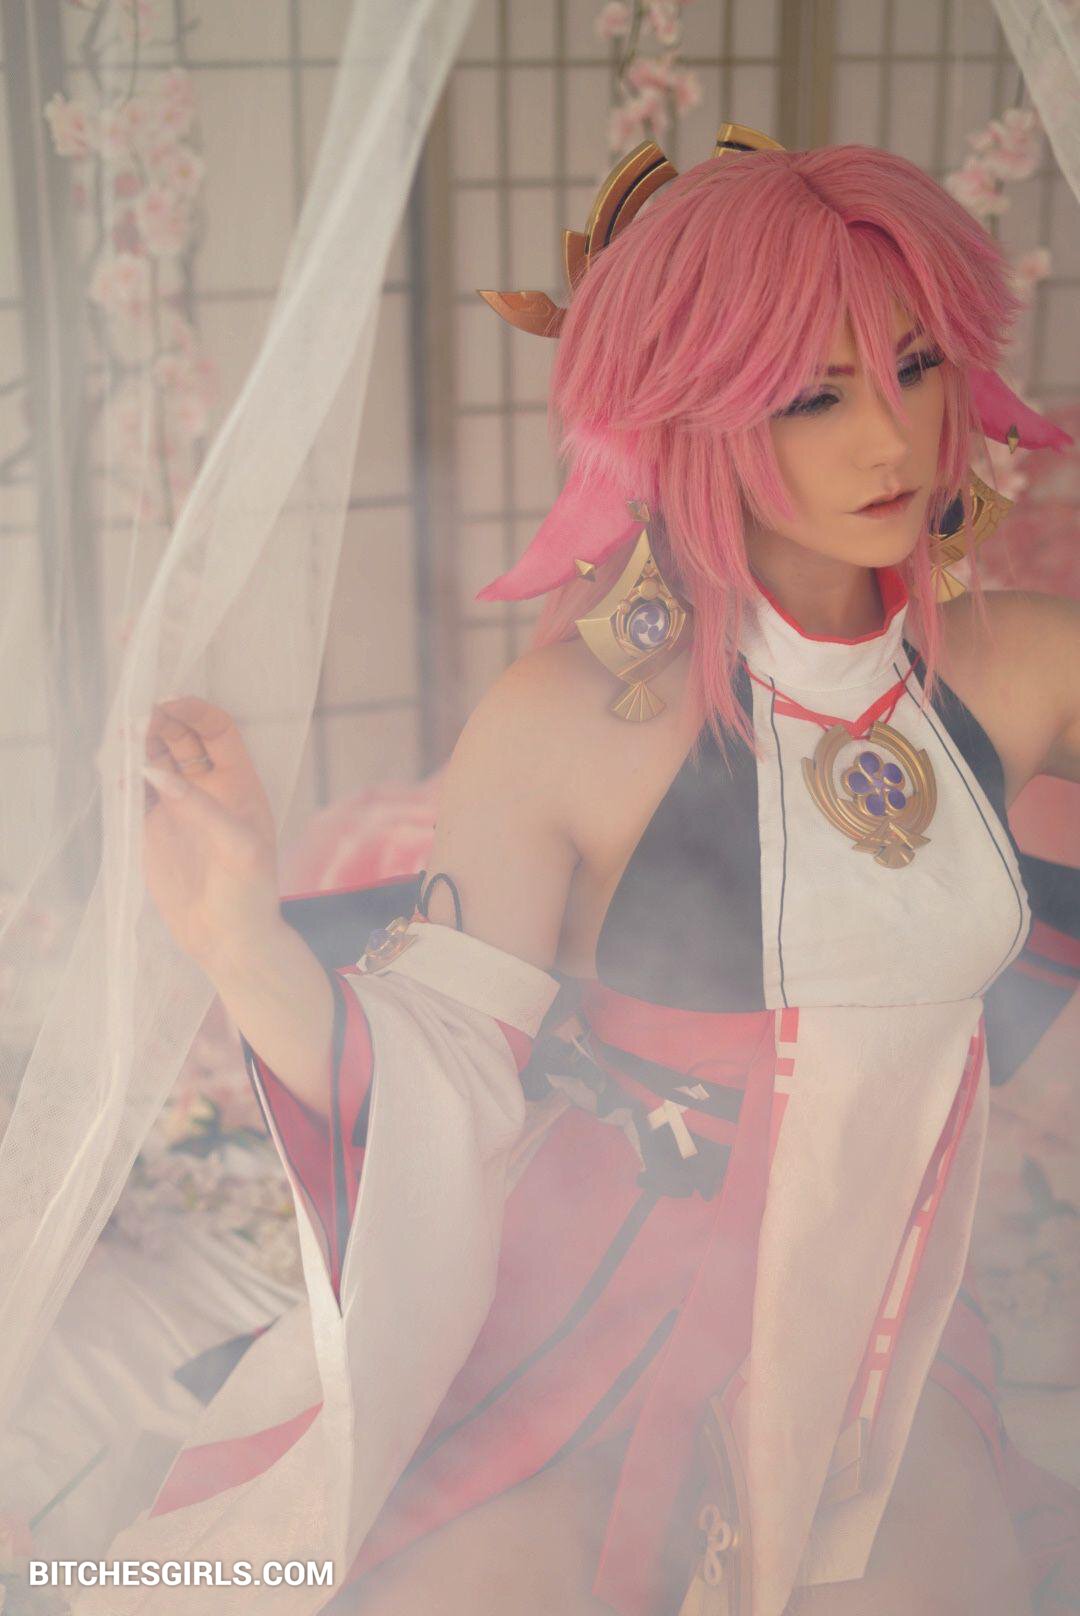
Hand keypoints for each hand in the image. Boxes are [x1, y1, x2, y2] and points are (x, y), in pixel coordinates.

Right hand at [140, 697, 281, 968]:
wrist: (228, 941)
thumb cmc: (248, 894)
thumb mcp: (238, 848)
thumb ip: (201, 808)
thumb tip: (156, 772)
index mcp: (239, 784)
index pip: (218, 731)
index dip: (195, 712)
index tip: (167, 705)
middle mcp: (209, 788)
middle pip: (181, 738)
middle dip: (159, 723)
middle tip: (134, 720)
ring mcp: (180, 807)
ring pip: (155, 760)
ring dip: (138, 745)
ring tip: (119, 740)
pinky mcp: (155, 829)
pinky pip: (136, 792)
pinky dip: (123, 778)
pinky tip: (114, 771)